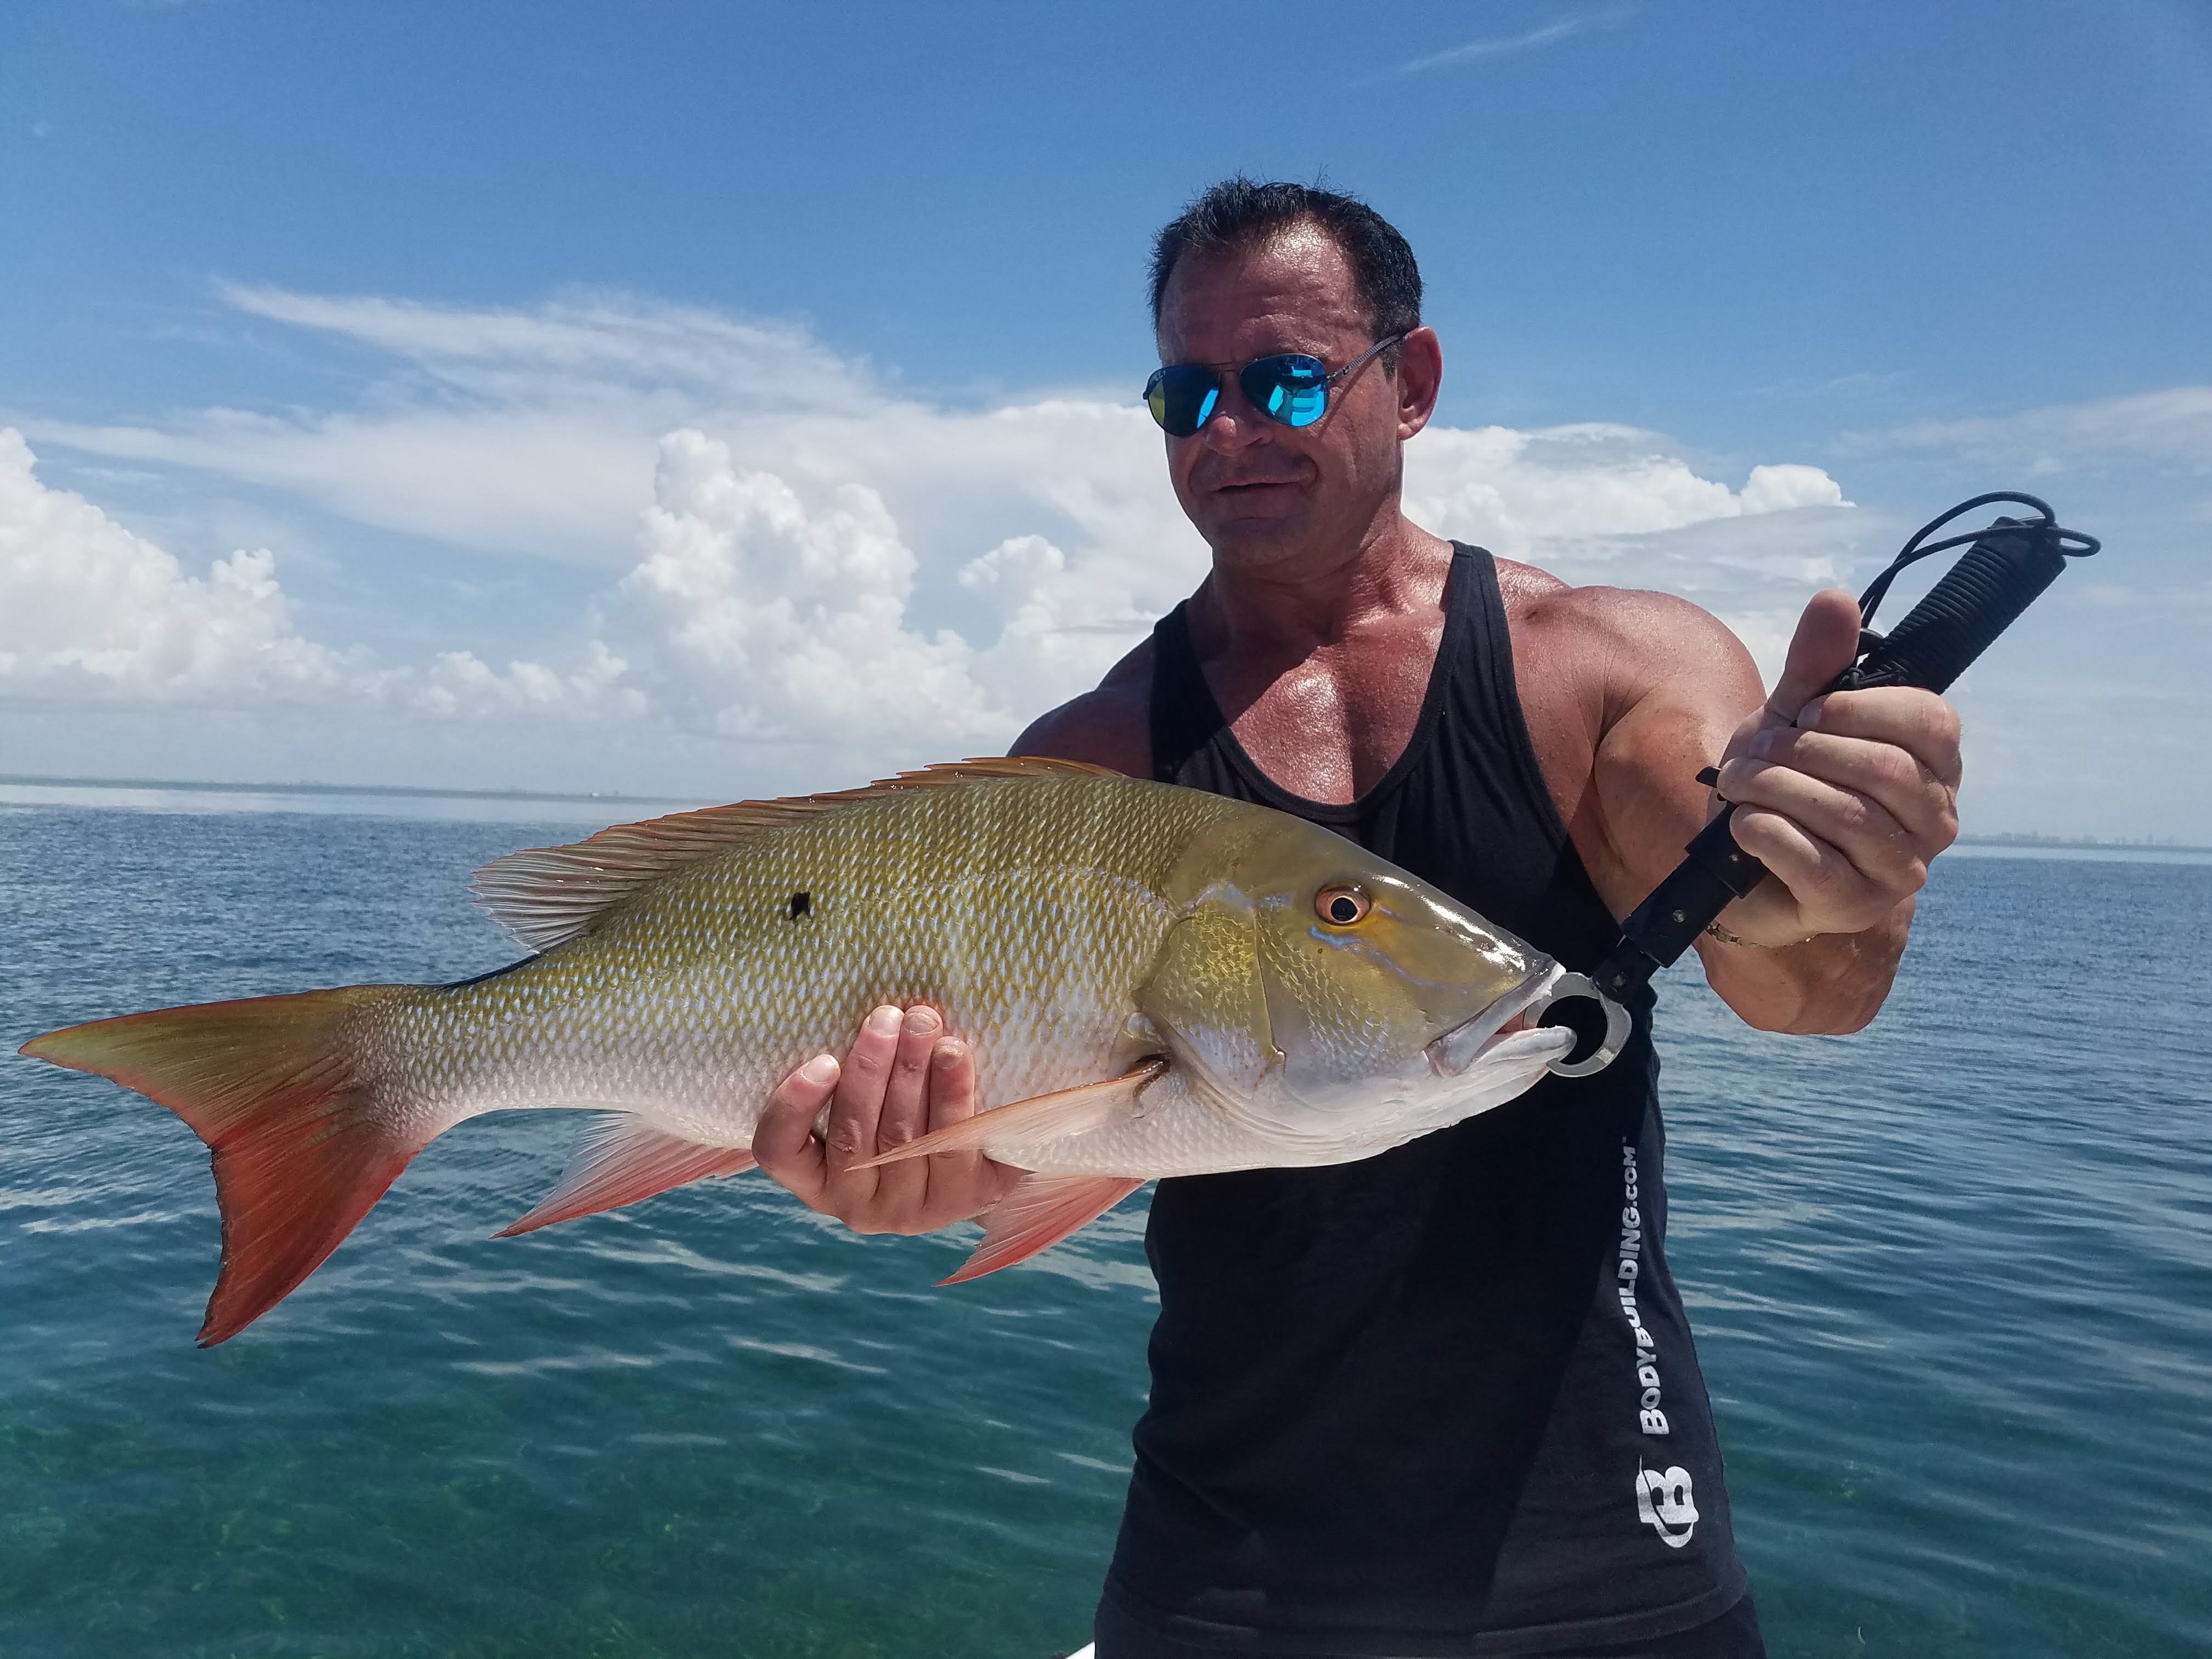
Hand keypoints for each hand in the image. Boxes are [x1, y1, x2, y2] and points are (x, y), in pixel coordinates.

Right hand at [752, 1003, 1022, 1233]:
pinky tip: (953, 1056)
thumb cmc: (904, 1109)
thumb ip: (848, 1070)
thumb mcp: (866, 1097)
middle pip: (853, 1134)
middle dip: (871, 1069)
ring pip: (903, 1139)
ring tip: (923, 1022)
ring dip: (912, 1073)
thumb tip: (860, 1015)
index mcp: (815, 1179)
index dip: (794, 1107)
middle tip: (886, 1017)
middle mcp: (857, 1205)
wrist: (980, 1153)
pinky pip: (954, 1146)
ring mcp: (911, 1210)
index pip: (780, 1151)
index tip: (823, 1060)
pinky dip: (953, 1095)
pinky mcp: (964, 1200)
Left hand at [1711, 589, 1961, 944]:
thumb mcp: (1791, 716)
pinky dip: (1768, 834)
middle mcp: (1933, 820)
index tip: (1806, 711)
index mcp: (1933, 766)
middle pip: (1883, 769)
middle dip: (1801, 750)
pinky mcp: (1854, 906)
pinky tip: (1742, 825)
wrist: (1741, 860)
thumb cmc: (1782, 782)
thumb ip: (1816, 666)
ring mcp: (1899, 870)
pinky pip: (1816, 863)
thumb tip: (1836, 599)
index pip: (1932, 722)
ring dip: (1775, 790)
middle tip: (1753, 750)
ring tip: (1737, 784)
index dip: (1861, 710)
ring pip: (1848, 816)